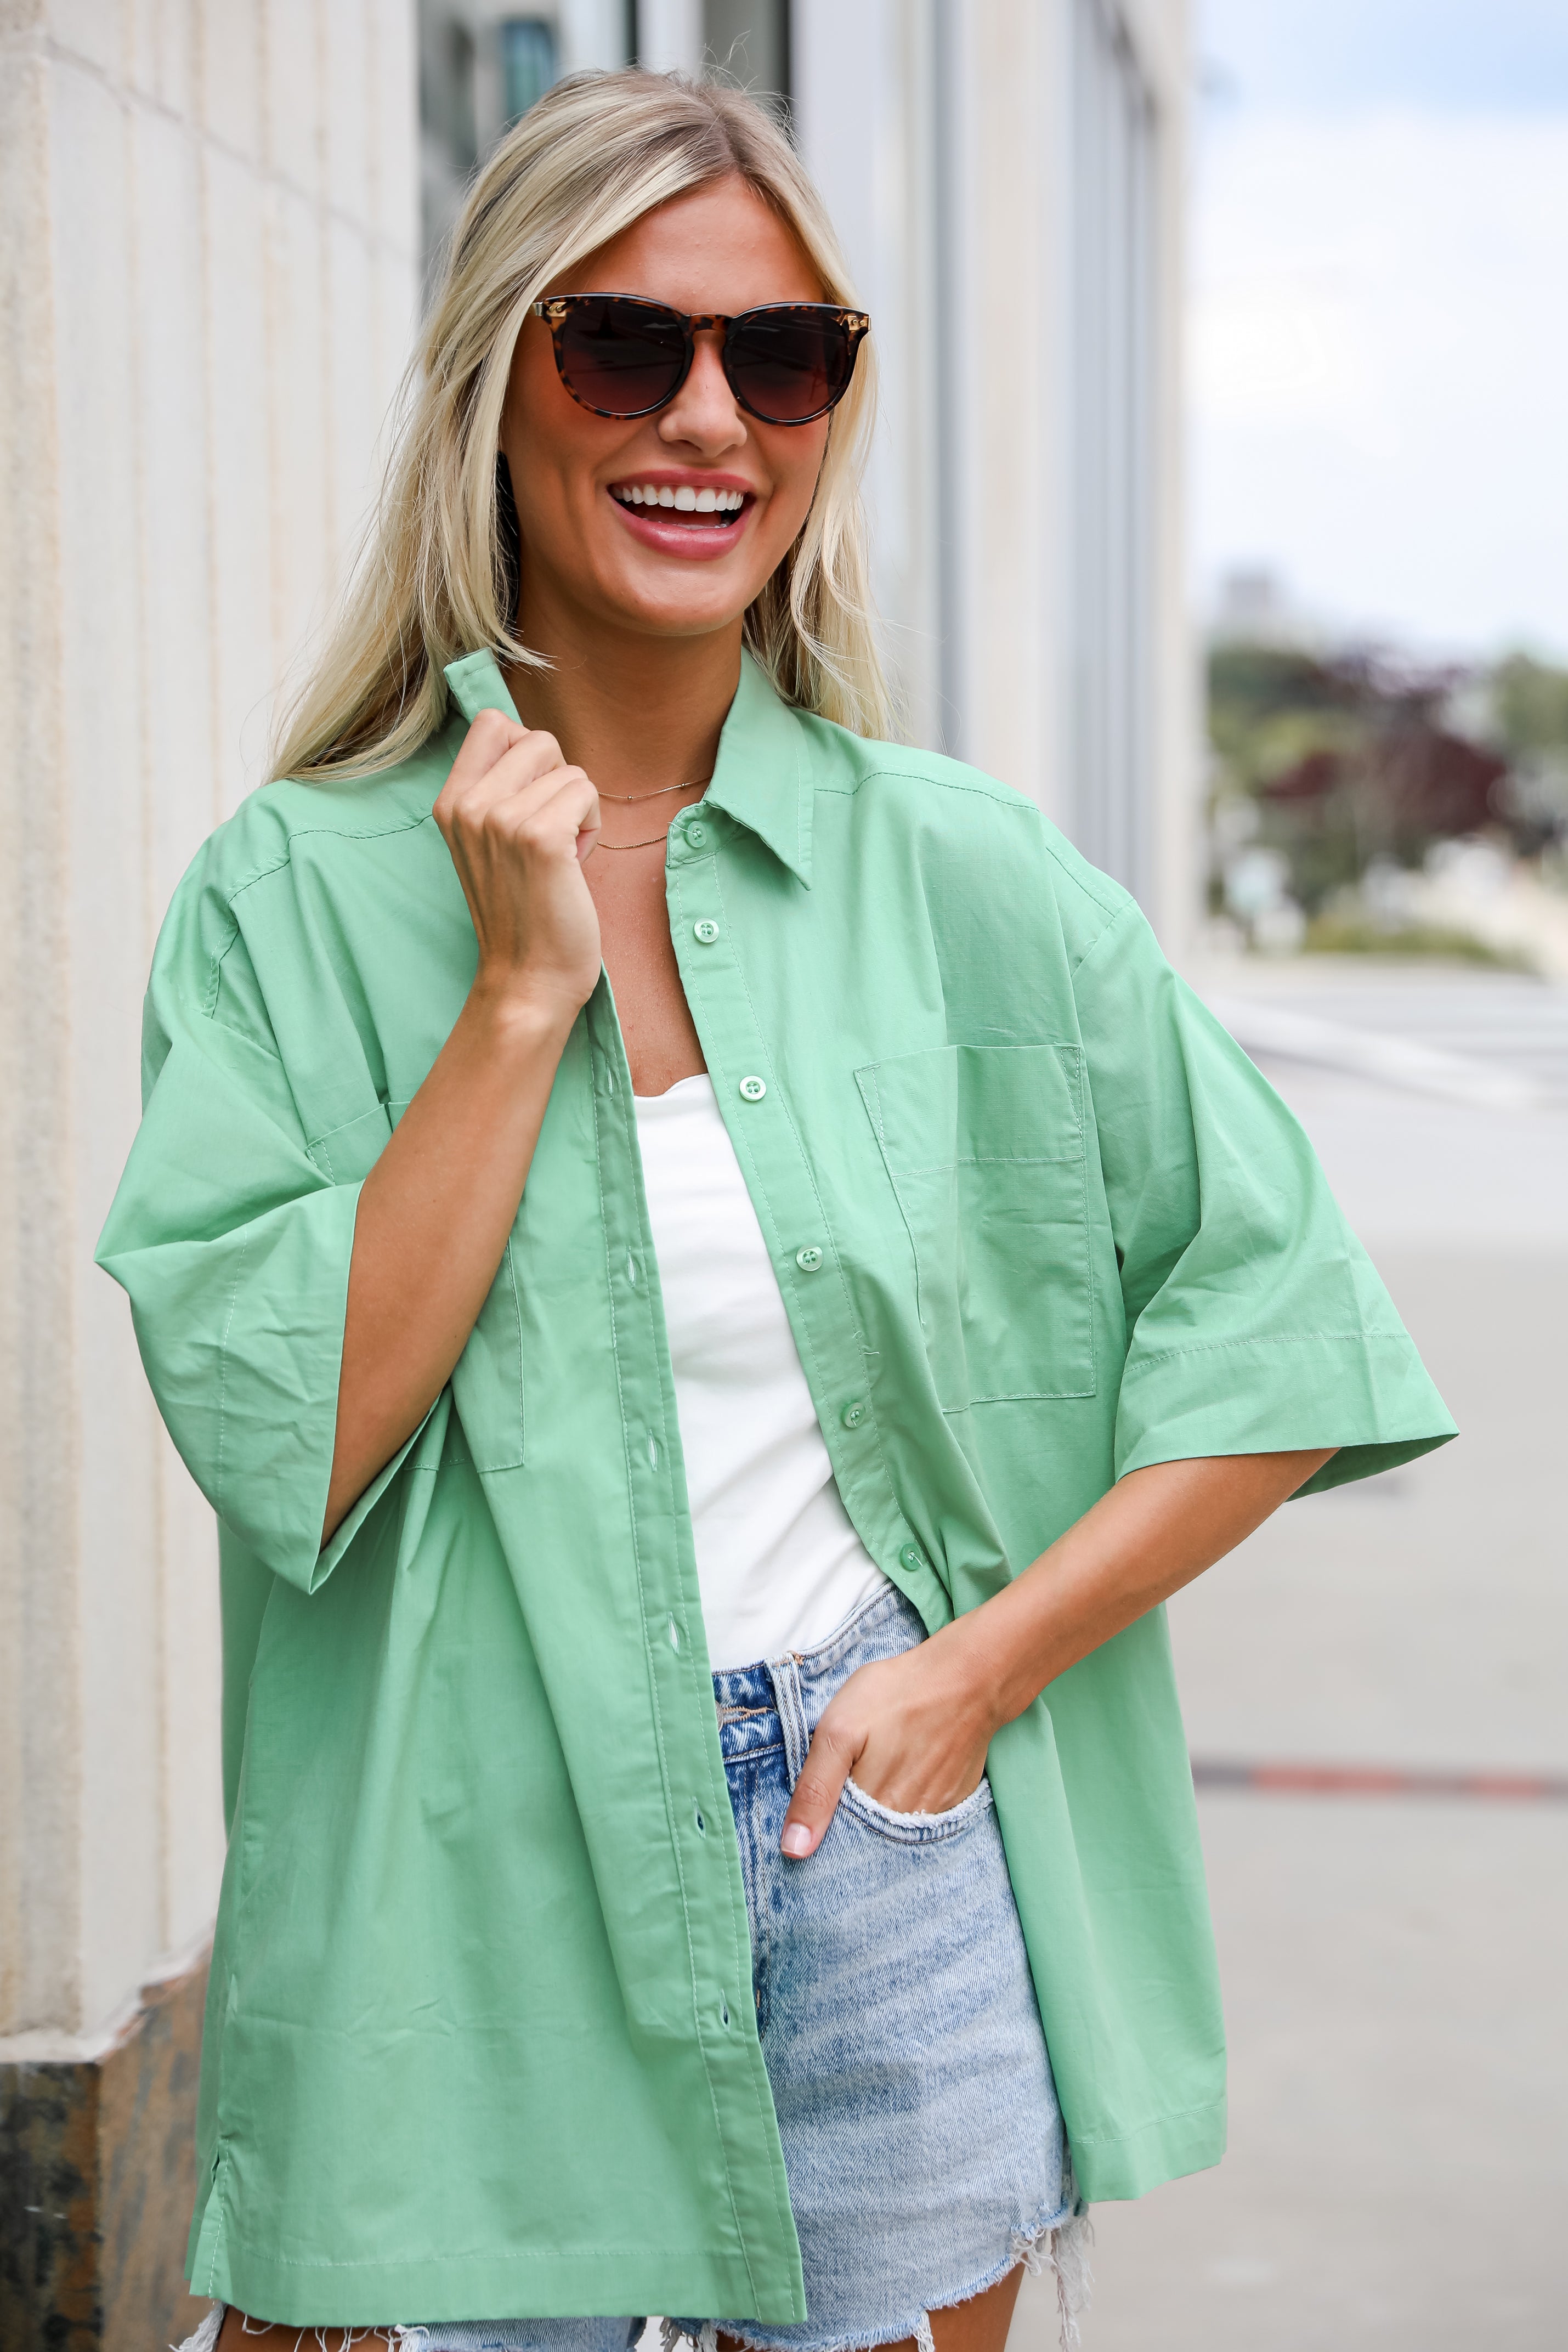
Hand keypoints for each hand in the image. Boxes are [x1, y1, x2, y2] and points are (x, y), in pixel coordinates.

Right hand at [433, 710, 602, 1022]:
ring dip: (578, 808)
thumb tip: (533, 744)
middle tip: (551, 830)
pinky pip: (585, 791)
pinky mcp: (541, 838)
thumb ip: (497, 792)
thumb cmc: (522, 911)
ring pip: (568, 769)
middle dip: (558, 779)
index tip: (532, 795)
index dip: (527, 751)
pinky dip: (592, 824)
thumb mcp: (488, 842)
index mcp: (452, 803)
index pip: (492, 722)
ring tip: (561, 853)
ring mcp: (501, 820)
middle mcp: (470, 806)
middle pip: (537, 738)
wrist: (529, 978)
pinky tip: (575, 862)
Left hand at [779, 1619, 995, 1858]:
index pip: (836, 1843)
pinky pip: (922, 1816)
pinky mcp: (954, 1800)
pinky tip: (904, 1769)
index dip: (821, 1827)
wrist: (968, 1676)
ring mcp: (936, 1814)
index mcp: (873, 1811)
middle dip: (849, 1821)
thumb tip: (793, 1850)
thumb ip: (815, 1790)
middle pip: (866, 1840)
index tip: (818, 1802)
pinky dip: (906, 1800)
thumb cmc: (898, 1695)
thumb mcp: (839, 1730)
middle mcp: (907, 1825)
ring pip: (893, 1829)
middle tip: (850, 1773)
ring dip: (878, 1811)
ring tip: (877, 1767)